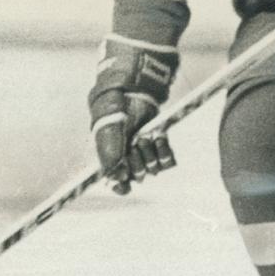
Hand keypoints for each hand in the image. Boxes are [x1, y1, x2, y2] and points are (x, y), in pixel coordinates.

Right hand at [87, 35, 178, 193]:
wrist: (134, 88)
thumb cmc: (114, 108)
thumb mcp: (107, 131)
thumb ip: (109, 155)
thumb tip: (115, 178)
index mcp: (110, 157)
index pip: (115, 183)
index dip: (120, 187)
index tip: (125, 186)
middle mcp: (128, 157)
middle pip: (136, 175)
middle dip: (137, 162)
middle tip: (134, 144)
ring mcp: (144, 151)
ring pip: (152, 168)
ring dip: (150, 153)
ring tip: (145, 136)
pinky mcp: (159, 144)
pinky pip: (167, 160)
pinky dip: (164, 149)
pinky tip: (159, 137)